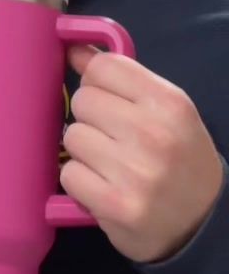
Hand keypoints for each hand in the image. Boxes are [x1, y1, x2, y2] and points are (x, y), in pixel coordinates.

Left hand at [60, 46, 223, 263]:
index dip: (97, 81)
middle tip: (113, 138)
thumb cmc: (179, 157)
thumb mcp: (165, 110)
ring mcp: (134, 172)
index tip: (108, 98)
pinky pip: (69, 174)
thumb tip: (74, 51)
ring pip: (72, 137)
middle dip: (91, 118)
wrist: (203, 222)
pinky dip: (80, 180)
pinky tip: (103, 185)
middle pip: (83, 100)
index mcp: (169, 102)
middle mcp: (153, 133)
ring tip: (110, 163)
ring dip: (84, 151)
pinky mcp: (114, 205)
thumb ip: (122, 77)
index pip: (103, 67)